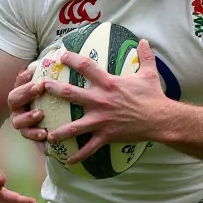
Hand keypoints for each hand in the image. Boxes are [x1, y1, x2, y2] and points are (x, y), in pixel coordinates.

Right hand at [7, 61, 48, 142]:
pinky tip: (45, 134)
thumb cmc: (53, 98)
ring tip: (40, 114)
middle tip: (39, 87)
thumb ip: (47, 74)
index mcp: (21, 93)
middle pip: (13, 99)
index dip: (23, 79)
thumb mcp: (52, 86)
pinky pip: (28, 136)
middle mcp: (18, 108)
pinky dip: (35, 136)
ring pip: (17, 121)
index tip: (32, 73)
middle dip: (26, 93)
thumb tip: (52, 58)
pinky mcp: (30, 135)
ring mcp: (22, 122)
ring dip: (28, 117)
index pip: (18, 84)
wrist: (58, 123)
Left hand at [44, 39, 166, 164]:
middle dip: (53, 90)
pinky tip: (68, 161)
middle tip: (41, 87)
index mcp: (108, 83)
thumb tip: (144, 40)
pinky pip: (89, 148)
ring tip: (47, 135)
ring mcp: (101, 119)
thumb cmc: (153, 95)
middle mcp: (100, 100)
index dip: (72, 59)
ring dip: (59, 131)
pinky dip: (78, 155)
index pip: (86, 66)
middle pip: (70, 93)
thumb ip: (145, 56)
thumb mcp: (149, 73)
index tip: (61, 55)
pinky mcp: (106, 135)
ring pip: (74, 126)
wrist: (160, 118)